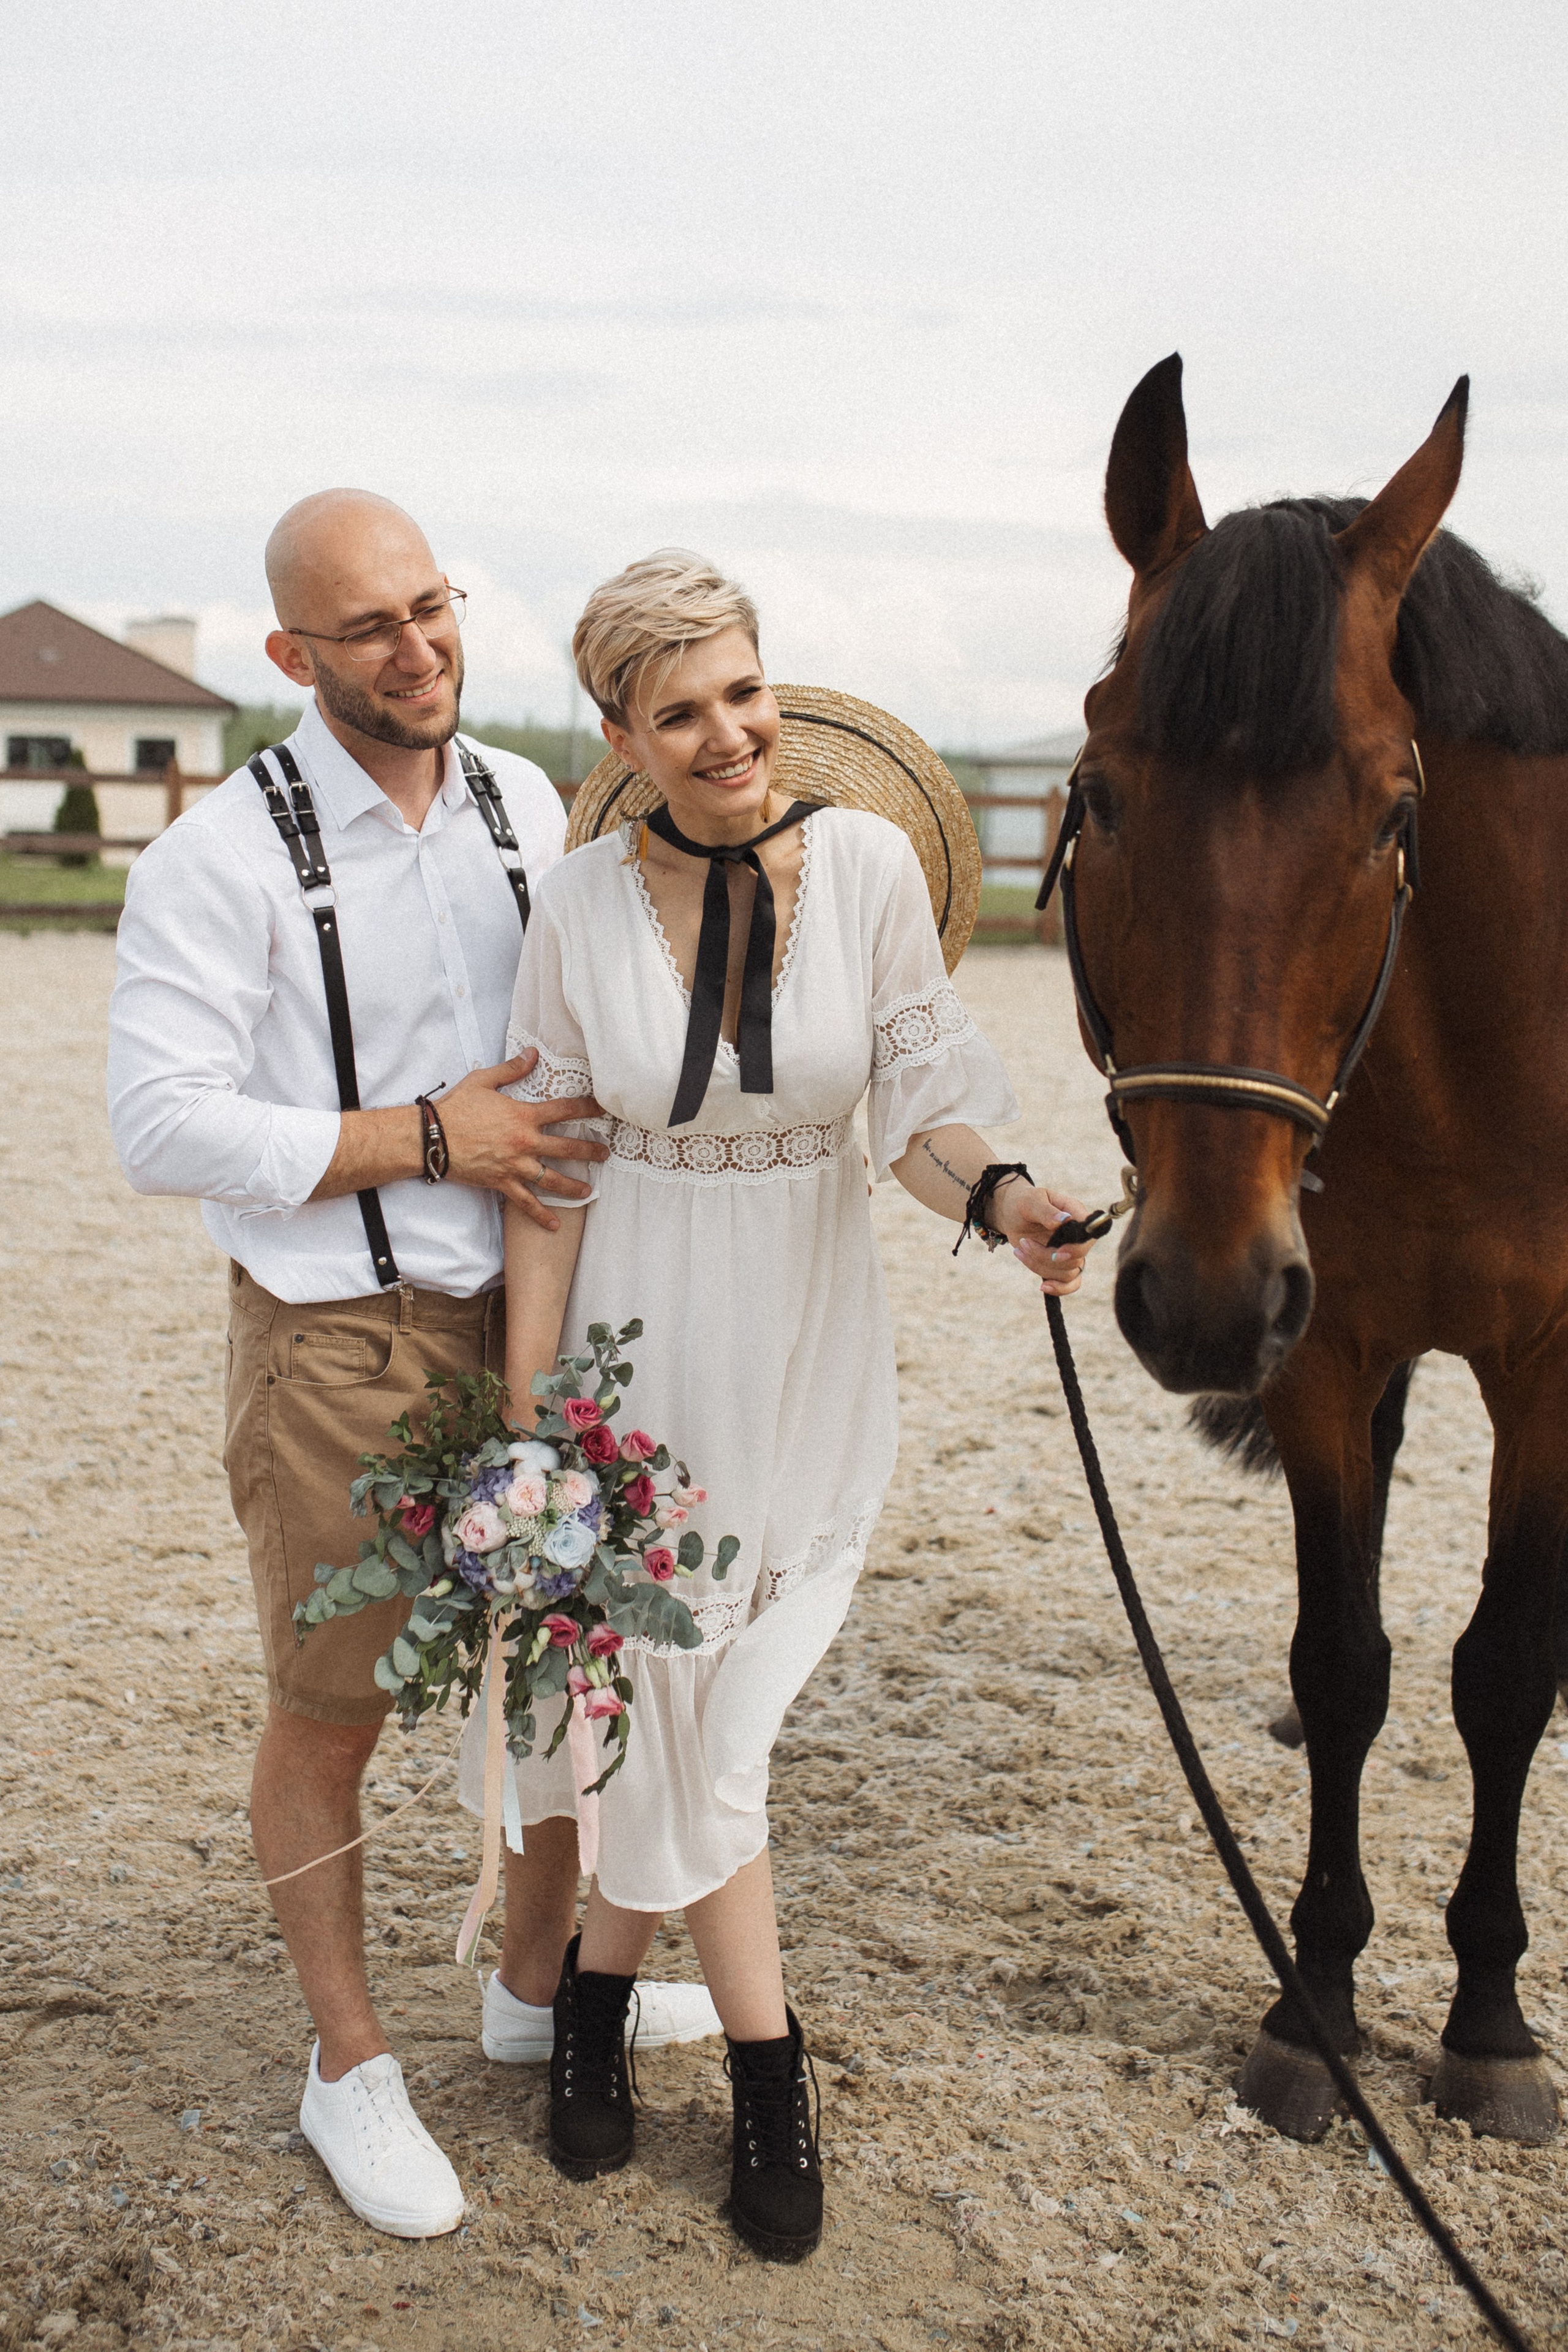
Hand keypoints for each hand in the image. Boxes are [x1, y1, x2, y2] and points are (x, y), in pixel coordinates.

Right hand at [440, 1052, 608, 1228]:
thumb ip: (512, 1069)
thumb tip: (533, 1053)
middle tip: (605, 1154)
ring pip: (552, 1179)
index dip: (587, 1108)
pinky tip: (555, 1225)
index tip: (604, 1110)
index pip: (564, 1110)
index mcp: (523, 1116)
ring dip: (573, 1186)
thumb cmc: (456, 1107)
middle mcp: (524, 1143)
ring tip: (589, 1190)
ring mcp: (515, 1165)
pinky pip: (526, 1203)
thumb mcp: (483, 1080)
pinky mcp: (502, 1183)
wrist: (431, 1136)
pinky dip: (541, 1215)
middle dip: (590, 1151)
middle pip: (567, 1148)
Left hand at [995, 1181, 1094, 1295]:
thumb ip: (1046, 1211)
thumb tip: (1064, 1220)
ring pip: (1067, 1273)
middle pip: (1076, 1259)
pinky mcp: (1059, 1265)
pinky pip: (1069, 1284)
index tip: (1057, 1251)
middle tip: (1025, 1242)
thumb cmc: (1023, 1202)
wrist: (1012, 1214)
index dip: (1076, 1248)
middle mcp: (1077, 1235)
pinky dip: (1058, 1288)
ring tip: (1020, 1249)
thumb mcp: (1030, 1201)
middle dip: (1047, 1257)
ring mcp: (1070, 1252)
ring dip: (1040, 1266)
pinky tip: (1042, 1286)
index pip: (1089, 1235)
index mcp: (1076, 1214)